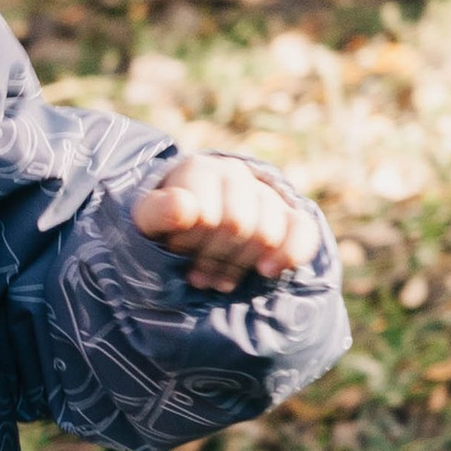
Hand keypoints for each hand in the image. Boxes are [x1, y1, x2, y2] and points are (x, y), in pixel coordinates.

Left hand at [133, 151, 319, 294]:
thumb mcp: (147, 221)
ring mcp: (266, 194)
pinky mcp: (291, 216)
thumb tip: (186, 209)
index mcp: (199, 171)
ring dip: (239, 265)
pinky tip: (266, 271)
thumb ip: (157, 213)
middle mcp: (235, 174)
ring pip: (266, 233)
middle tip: (195, 272)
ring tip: (217, 279)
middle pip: (238, 226)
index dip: (190, 242)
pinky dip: (288, 254)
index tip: (174, 250)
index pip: (206, 214)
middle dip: (213, 258)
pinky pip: (303, 231)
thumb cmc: (164, 230)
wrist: (189, 234)